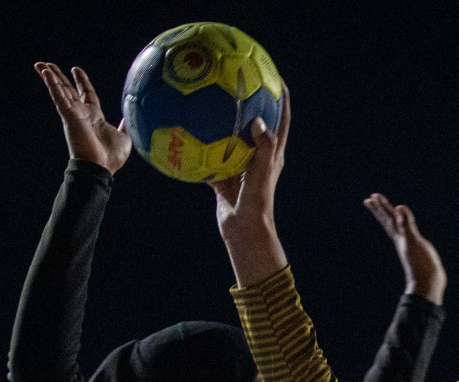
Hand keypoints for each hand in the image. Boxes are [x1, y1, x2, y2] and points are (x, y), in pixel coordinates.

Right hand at [34, 63, 130, 173]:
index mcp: (95, 117)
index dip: (82, 81)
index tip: (76, 70)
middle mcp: (82, 114)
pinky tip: (46, 73)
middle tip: (50, 65)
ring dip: (51, 77)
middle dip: (60, 77)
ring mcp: (73, 114)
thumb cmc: (112, 157)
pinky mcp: (68, 116)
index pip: (86, 94)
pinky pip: (58, 97)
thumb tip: (129, 118)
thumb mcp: (124, 138)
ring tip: (41, 64)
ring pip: (60, 91)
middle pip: (69, 90)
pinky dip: (52, 84)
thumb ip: (125, 126)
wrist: (101, 167)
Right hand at [210, 82, 290, 285]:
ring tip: (203, 97)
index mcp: (272, 153)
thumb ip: (263, 149)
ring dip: (218, 119)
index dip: (280, 97)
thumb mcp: (260, 174)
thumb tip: (258, 122)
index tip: (273, 75)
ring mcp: (237, 164)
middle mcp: (256, 155)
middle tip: (234, 78)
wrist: (242, 230)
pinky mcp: (221, 175)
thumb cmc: (257, 204)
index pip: (280, 119)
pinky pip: (205, 154)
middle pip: (253, 121)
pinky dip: (194, 143)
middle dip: (246, 100)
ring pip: (227, 136)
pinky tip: (178, 128)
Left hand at [364, 193, 446, 303]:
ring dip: (389, 217)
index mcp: (399, 236)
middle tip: (370, 199)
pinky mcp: (416, 248)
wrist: (427, 283)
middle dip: (380, 210)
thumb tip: (398, 207)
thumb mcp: (413, 241)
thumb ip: (406, 224)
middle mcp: (401, 239)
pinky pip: (406, 234)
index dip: (382, 206)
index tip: (373, 196)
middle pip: (388, 221)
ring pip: (396, 227)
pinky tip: (405, 227)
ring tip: (386, 210)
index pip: (388, 217)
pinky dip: (404, 227)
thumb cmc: (420, 263)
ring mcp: (408, 244)